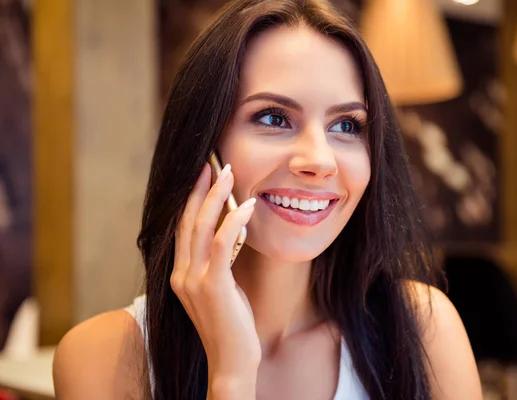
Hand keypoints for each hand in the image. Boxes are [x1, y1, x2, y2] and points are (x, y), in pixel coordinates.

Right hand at [171, 162, 260, 386]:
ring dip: (216, 196)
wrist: (232, 361)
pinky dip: (234, 221)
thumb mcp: (220, 289)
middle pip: (189, 220)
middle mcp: (181, 273)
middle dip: (200, 188)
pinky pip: (223, 244)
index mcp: (181, 273)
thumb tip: (231, 232)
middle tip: (213, 162)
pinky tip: (247, 205)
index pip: (184, 227)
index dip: (192, 198)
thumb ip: (218, 263)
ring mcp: (193, 280)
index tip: (204, 174)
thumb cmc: (231, 324)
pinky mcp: (212, 286)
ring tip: (229, 172)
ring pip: (202, 226)